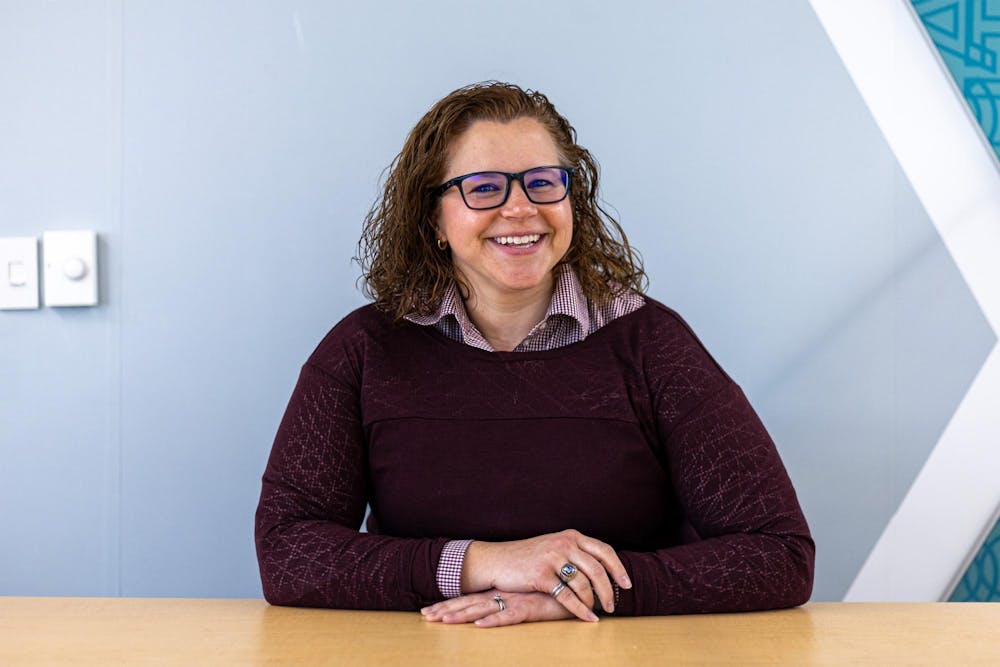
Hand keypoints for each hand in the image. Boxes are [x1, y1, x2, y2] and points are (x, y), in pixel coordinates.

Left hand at [421, 588, 592, 627]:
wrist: (579, 586)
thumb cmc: (556, 594)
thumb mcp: (530, 599)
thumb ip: (518, 601)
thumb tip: (502, 606)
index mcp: (504, 592)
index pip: (471, 599)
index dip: (450, 604)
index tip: (429, 610)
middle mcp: (506, 594)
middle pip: (470, 603)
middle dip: (447, 609)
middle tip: (425, 615)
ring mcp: (516, 600)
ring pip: (483, 608)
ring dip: (461, 615)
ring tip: (441, 620)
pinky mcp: (530, 607)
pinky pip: (509, 616)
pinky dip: (494, 621)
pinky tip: (479, 625)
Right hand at [460, 529, 631, 621]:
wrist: (498, 561)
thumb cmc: (528, 557)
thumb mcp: (554, 546)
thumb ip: (576, 553)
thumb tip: (603, 571)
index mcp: (571, 536)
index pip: (604, 550)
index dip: (618, 568)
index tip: (627, 583)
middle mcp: (564, 544)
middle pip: (597, 568)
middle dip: (609, 589)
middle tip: (614, 604)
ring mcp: (552, 558)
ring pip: (583, 583)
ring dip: (593, 601)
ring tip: (596, 611)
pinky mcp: (541, 575)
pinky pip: (567, 596)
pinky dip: (581, 610)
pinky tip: (587, 617)